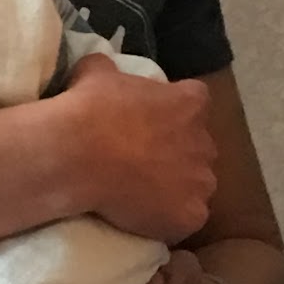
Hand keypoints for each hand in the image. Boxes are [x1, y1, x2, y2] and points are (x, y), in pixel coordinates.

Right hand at [61, 55, 216, 243]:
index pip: (195, 102)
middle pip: (199, 148)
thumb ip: (108, 68)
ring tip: (143, 195)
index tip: (153, 123)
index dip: (175, 114)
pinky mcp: (192, 214)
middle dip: (179, 154)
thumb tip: (101, 65)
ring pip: (197, 185)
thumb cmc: (90, 109)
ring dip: (178, 188)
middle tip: (143, 162)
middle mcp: (204, 141)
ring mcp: (201, 181)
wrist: (78, 154)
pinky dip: (171, 219)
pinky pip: (187, 218)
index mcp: (189, 103)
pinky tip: (146, 218)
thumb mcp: (95, 72)